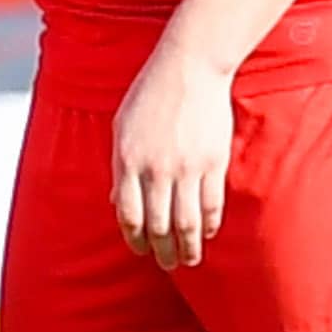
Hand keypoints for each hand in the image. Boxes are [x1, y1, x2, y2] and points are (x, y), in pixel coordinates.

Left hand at [110, 39, 233, 268]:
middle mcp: (156, 169)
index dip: (135, 238)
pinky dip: (210, 225)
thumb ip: (119, 168)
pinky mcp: (214, 162)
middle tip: (166, 264)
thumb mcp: (121, 128)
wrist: (189, 68)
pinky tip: (207, 233)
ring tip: (189, 260)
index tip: (140, 249)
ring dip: (188, 247)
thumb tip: (117, 202)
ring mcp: (187, 167)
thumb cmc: (150, 95)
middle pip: (159, 225)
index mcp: (128, 161)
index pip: (129, 216)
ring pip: (188, 222)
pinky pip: (212, 204)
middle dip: (162, 251)